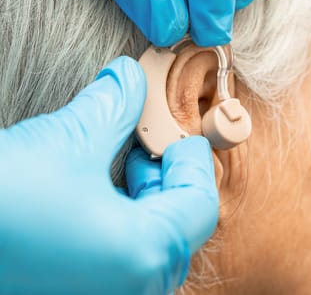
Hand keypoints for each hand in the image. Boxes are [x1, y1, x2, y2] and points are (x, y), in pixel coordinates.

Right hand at [0, 57, 218, 294]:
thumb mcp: (66, 141)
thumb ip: (112, 106)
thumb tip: (128, 79)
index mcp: (142, 253)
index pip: (201, 204)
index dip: (196, 162)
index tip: (183, 136)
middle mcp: (132, 288)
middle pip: (181, 226)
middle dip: (169, 179)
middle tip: (152, 146)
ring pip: (155, 246)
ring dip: (148, 201)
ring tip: (124, 165)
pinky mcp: (80, 292)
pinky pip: (126, 262)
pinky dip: (125, 225)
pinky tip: (100, 197)